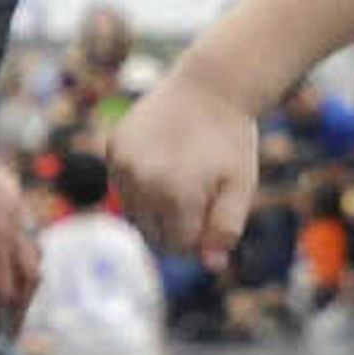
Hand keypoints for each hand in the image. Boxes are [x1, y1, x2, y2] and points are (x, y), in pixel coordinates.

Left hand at [0, 152, 37, 339]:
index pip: (1, 292)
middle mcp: (14, 227)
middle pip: (31, 279)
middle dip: (20, 309)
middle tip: (8, 332)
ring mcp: (17, 210)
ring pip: (36, 255)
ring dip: (28, 283)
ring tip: (14, 301)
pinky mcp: (12, 196)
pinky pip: (30, 233)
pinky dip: (25, 255)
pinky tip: (11, 259)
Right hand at [110, 77, 263, 271]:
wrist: (209, 88)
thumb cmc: (231, 142)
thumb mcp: (241, 187)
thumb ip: (226, 228)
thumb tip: (212, 266)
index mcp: (175, 194)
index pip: (179, 246)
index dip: (201, 241)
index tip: (215, 223)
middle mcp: (141, 181)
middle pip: (153, 233)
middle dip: (178, 229)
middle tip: (202, 203)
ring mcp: (121, 164)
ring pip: (134, 213)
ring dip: (157, 210)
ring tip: (185, 183)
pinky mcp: (112, 148)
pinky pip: (123, 186)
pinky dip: (141, 187)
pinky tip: (165, 166)